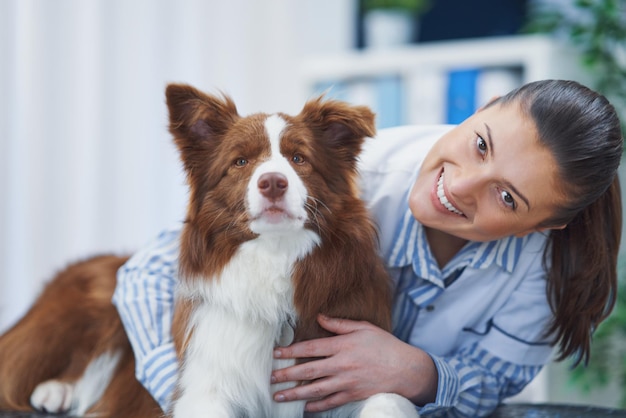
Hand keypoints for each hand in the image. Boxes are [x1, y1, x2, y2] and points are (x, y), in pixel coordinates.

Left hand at [271, 314, 437, 412]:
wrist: (406, 370)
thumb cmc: (385, 345)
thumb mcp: (363, 328)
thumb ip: (339, 324)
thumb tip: (320, 317)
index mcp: (342, 346)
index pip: (311, 348)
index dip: (291, 351)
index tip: (276, 353)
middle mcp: (342, 365)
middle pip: (308, 370)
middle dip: (287, 374)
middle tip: (271, 377)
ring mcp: (347, 382)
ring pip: (316, 389)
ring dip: (296, 393)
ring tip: (279, 396)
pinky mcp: (353, 395)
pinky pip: (331, 402)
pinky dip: (317, 406)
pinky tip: (305, 408)